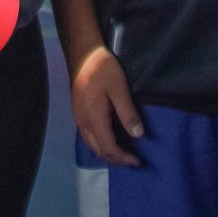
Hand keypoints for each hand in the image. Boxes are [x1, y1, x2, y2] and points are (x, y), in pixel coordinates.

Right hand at [68, 41, 144, 165]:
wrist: (82, 54)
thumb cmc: (103, 69)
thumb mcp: (119, 88)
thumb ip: (128, 112)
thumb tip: (138, 135)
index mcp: (94, 119)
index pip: (108, 148)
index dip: (123, 158)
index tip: (137, 161)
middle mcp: (83, 123)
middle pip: (98, 151)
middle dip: (116, 159)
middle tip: (133, 161)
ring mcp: (79, 119)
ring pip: (92, 146)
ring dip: (107, 153)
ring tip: (123, 154)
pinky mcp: (79, 114)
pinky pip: (89, 138)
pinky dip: (101, 145)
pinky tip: (110, 140)